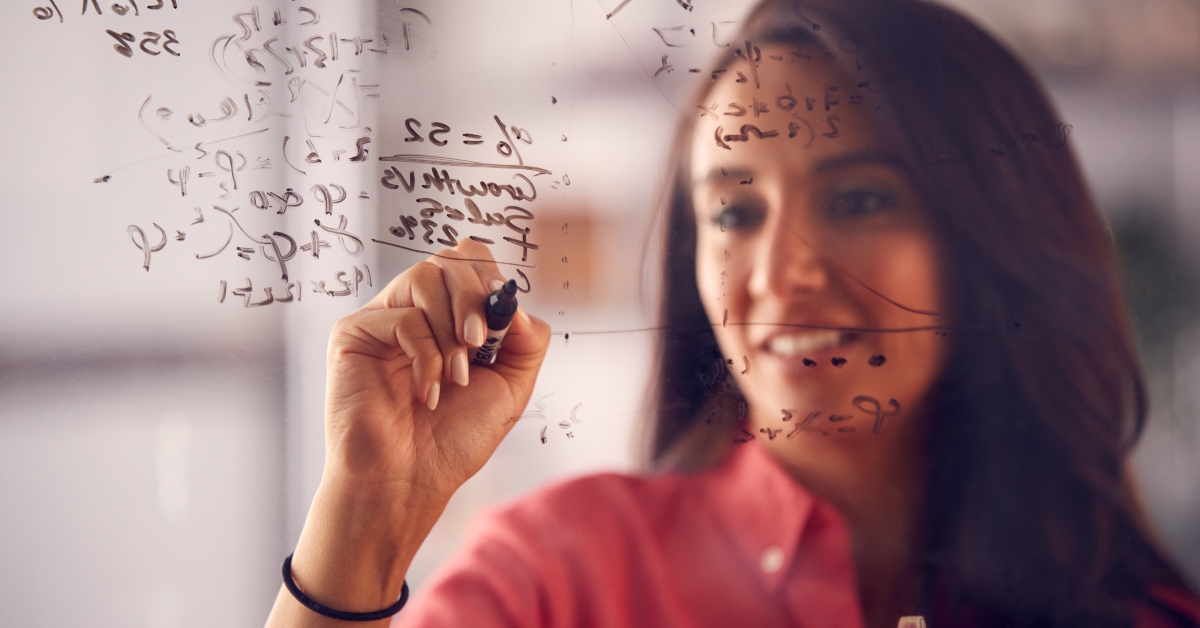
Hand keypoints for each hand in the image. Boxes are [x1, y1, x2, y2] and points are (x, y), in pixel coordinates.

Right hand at [323, 239, 549, 501]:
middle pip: (450, 260)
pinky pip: (402, 316)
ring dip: (451, 327)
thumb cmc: (451, 441)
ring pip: (425, 276)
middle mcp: (414, 310)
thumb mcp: (511, 387)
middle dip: (475, 299)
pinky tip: (425, 392)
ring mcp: (382, 319)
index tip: (504, 317)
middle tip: (480, 345)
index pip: (470, 262)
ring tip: (455, 375)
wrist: (408, 483)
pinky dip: (426, 355)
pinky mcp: (354, 333)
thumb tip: (515, 303)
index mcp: (450, 317)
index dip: (491, 279)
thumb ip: (526, 340)